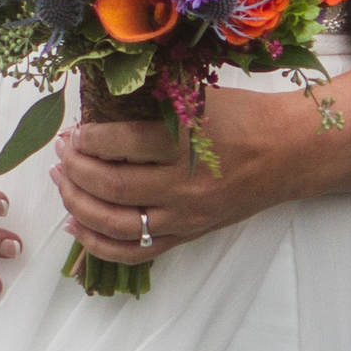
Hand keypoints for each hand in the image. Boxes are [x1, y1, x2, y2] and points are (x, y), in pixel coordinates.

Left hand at [55, 92, 287, 267]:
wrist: (289, 152)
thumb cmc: (243, 116)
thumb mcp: (198, 97)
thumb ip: (151, 106)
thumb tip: (96, 112)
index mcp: (187, 141)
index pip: (121, 144)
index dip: (86, 139)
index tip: (74, 131)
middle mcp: (185, 184)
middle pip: (112, 188)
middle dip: (75, 171)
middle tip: (61, 153)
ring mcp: (186, 216)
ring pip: (117, 224)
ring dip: (78, 205)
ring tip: (62, 183)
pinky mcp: (188, 235)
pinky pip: (136, 253)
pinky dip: (99, 244)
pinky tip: (76, 226)